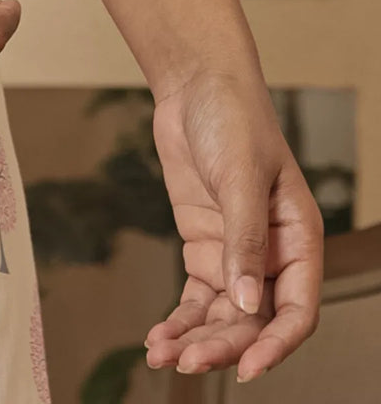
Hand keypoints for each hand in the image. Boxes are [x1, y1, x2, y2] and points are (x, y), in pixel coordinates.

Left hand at [144, 72, 323, 382]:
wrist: (195, 86)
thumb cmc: (233, 119)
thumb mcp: (242, 176)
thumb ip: (246, 239)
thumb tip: (248, 303)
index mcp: (298, 238)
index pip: (297, 308)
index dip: (276, 344)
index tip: (248, 369)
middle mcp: (270, 252)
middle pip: (253, 319)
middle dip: (223, 344)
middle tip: (186, 361)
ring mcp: (235, 250)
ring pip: (222, 314)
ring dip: (195, 338)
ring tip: (160, 355)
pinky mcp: (204, 243)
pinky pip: (196, 294)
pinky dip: (180, 318)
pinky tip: (158, 337)